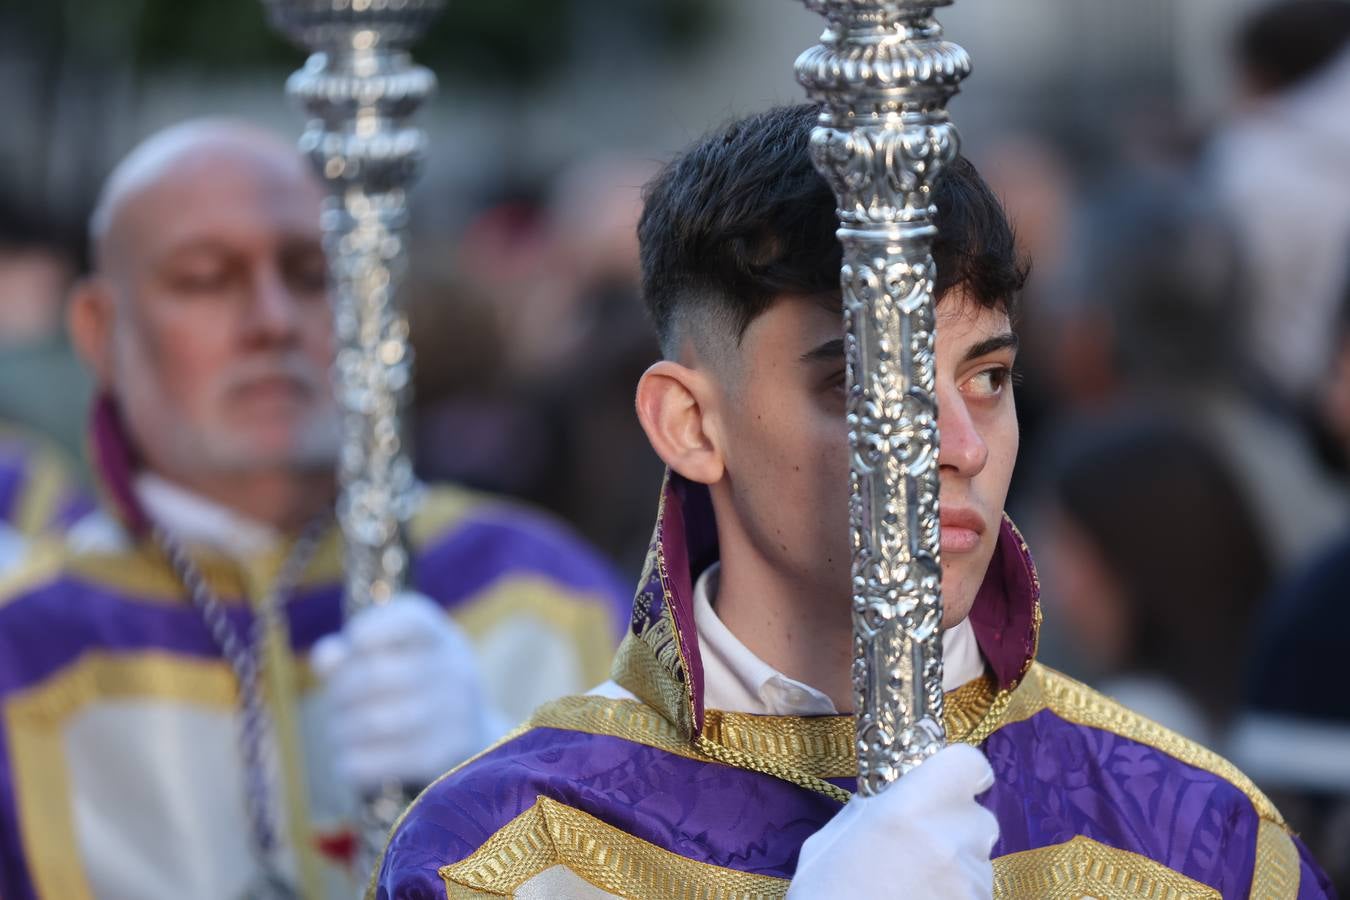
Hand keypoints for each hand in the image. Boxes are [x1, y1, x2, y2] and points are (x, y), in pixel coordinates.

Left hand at [311, 592, 508, 789]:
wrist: (473, 747)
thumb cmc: (415, 694)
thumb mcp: (394, 660)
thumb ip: (354, 652)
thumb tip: (326, 657)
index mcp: (442, 637)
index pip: (409, 620)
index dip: (370, 627)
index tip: (355, 641)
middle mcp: (455, 670)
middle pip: (376, 674)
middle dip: (341, 691)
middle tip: (336, 704)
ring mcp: (454, 714)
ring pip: (372, 722)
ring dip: (343, 729)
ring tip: (341, 732)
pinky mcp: (443, 756)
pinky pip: (377, 761)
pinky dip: (352, 762)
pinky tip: (350, 760)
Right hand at [786, 744, 998, 899]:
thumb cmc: (824, 898)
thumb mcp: (830, 843)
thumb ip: (868, 811)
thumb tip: (885, 799)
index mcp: (909, 809)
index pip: (968, 764)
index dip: (960, 772)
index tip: (946, 783)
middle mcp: (950, 840)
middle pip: (978, 817)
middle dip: (956, 827)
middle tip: (922, 847)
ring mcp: (970, 884)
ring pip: (980, 860)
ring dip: (958, 867)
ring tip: (917, 887)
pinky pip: (977, 894)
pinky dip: (958, 897)